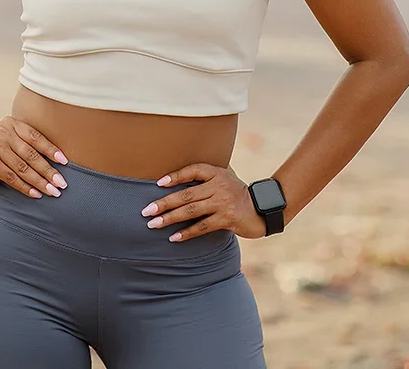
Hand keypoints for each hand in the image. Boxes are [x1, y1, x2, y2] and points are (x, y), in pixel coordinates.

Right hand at [0, 116, 68, 198]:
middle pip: (32, 154)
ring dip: (40, 182)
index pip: (36, 137)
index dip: (52, 150)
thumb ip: (23, 143)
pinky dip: (25, 187)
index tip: (66, 162)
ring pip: (23, 167)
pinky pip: (11, 177)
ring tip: (53, 192)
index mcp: (12, 124)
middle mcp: (4, 132)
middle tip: (63, 184)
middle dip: (49, 171)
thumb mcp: (5, 138)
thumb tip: (55, 160)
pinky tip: (35, 194)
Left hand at [140, 163, 265, 241]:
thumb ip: (206, 174)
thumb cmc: (237, 192)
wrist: (262, 209)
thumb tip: (178, 174)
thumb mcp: (225, 176)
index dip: (175, 176)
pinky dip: (186, 233)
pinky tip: (173, 237)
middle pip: (186, 194)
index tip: (158, 183)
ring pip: (191, 211)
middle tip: (146, 211)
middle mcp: (218, 185)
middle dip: (164, 203)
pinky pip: (202, 227)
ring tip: (153, 224)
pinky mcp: (227, 219)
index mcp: (216, 172)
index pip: (192, 170)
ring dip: (169, 218)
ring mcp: (223, 202)